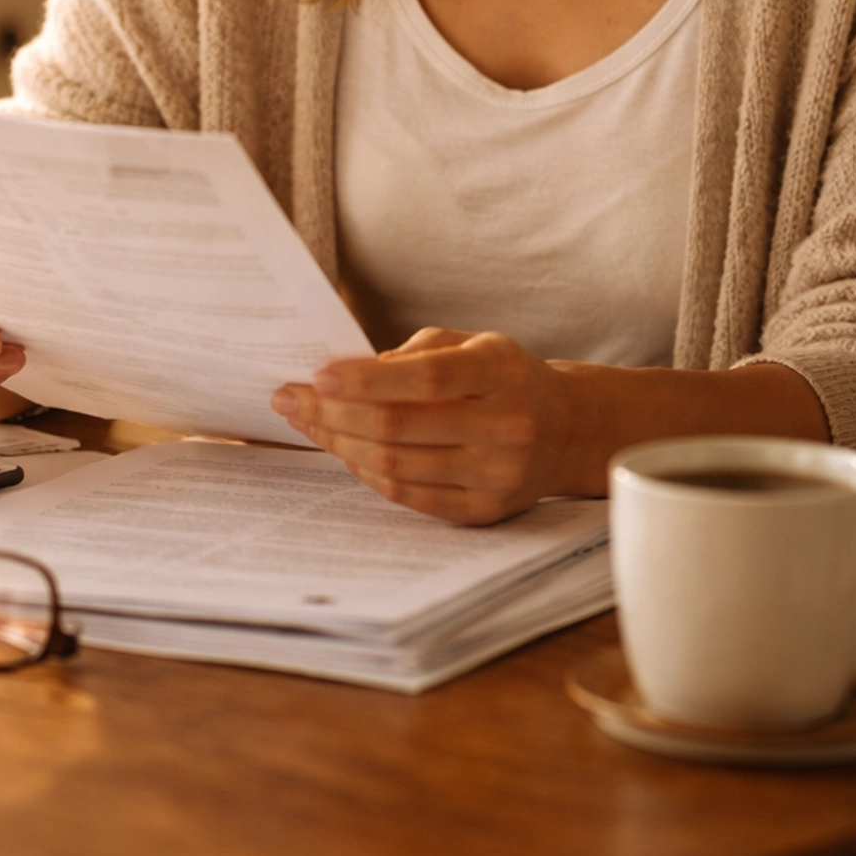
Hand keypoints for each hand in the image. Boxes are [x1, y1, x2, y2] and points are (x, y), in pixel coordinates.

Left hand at [271, 327, 580, 523]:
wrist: (564, 429)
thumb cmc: (502, 377)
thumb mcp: (472, 344)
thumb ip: (414, 353)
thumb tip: (345, 376)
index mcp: (501, 372)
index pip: (427, 378)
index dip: (367, 380)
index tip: (319, 376)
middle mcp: (505, 426)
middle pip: (400, 427)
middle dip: (333, 413)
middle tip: (290, 400)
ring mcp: (496, 475)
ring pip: (396, 465)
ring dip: (340, 444)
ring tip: (308, 424)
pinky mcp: (483, 510)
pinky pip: (409, 495)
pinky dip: (366, 472)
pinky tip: (344, 450)